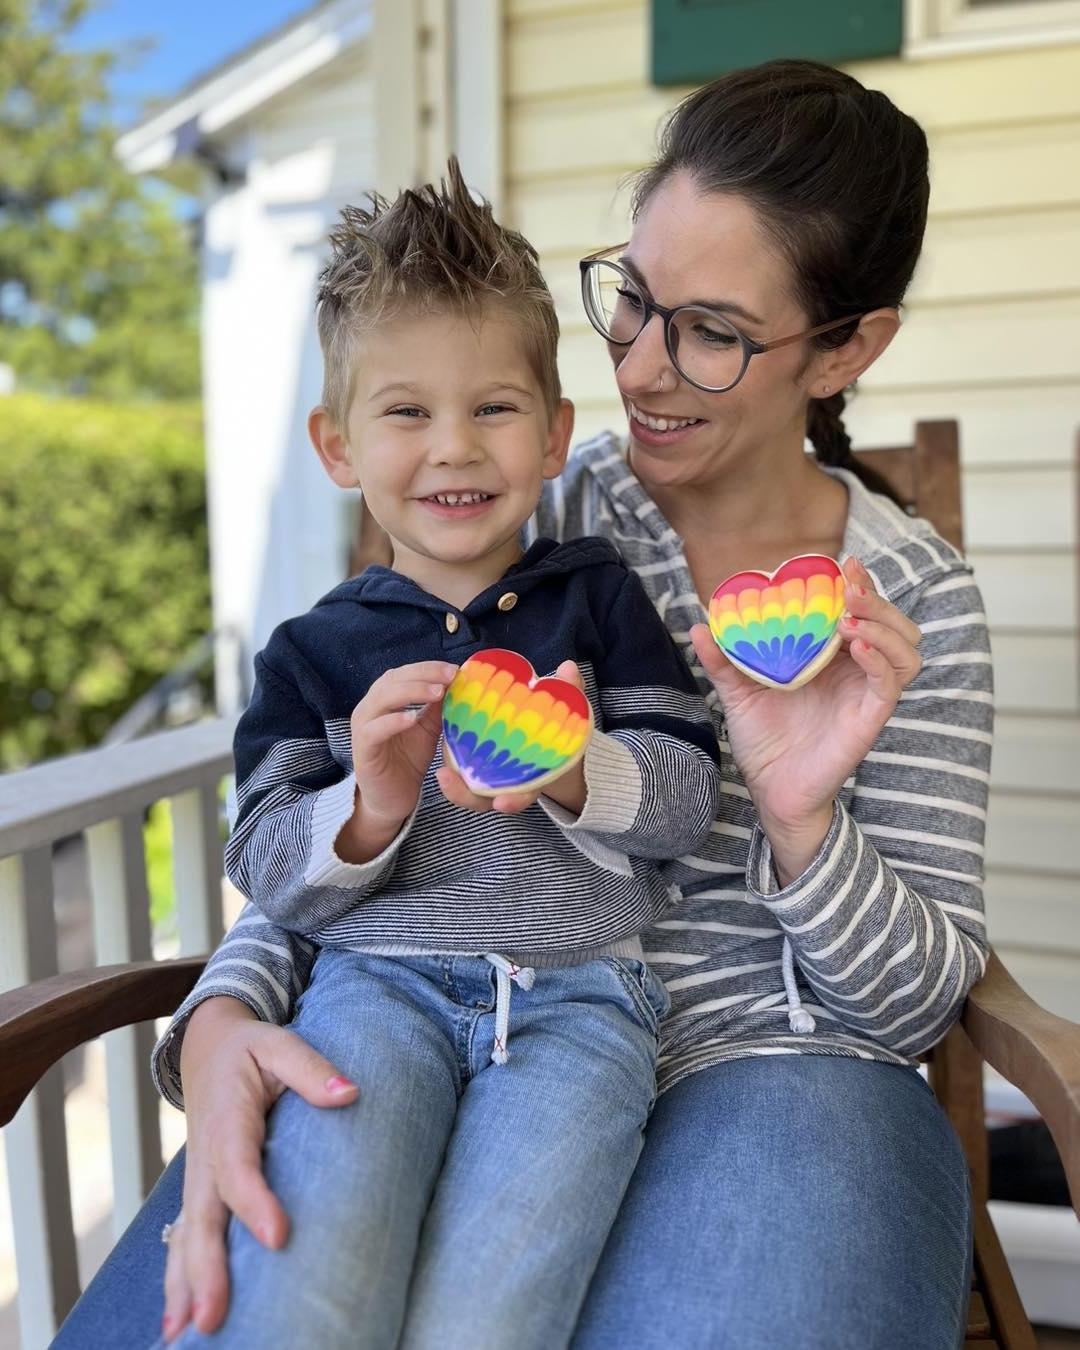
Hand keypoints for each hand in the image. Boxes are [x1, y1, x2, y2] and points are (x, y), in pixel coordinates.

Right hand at [161, 997, 357, 1341]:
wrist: (207, 1047)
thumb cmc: (250, 1048)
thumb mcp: (279, 1043)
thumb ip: (311, 1068)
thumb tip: (350, 1093)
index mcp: (227, 1121)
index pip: (238, 1168)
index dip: (254, 1202)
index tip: (278, 1235)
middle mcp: (206, 1157)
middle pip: (203, 1219)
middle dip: (206, 1271)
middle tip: (213, 1318)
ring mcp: (198, 1178)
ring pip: (187, 1238)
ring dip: (186, 1286)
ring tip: (187, 1335)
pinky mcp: (200, 1191)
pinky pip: (185, 1239)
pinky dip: (179, 1279)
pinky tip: (179, 1323)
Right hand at [349, 661, 457, 829]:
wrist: (392, 799)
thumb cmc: (408, 760)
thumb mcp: (428, 729)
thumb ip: (437, 708)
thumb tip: (457, 683)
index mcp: (383, 699)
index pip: (402, 673)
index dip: (427, 668)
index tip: (454, 669)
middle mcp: (369, 709)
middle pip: (392, 680)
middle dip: (423, 675)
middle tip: (450, 677)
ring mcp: (362, 729)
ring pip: (381, 700)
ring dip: (411, 692)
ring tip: (437, 692)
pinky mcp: (362, 751)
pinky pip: (373, 731)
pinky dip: (392, 722)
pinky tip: (412, 718)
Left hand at [437, 660, 587, 815]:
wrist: (546, 732)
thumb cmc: (556, 722)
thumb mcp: (566, 708)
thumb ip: (569, 691)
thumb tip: (568, 668)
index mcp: (534, 775)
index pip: (525, 793)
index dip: (515, 800)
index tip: (502, 803)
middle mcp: (509, 781)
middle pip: (488, 799)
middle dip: (468, 797)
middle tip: (449, 783)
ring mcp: (488, 774)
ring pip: (469, 791)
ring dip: (453, 788)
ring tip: (440, 775)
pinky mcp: (473, 761)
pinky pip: (459, 770)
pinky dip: (450, 767)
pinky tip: (438, 755)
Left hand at [690, 557, 921, 881]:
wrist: (769, 789)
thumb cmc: (764, 739)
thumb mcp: (738, 692)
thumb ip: (723, 660)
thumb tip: (699, 625)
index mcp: (833, 656)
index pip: (861, 610)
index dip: (860, 584)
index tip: (844, 563)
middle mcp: (857, 671)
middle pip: (893, 623)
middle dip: (877, 598)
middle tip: (850, 586)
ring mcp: (867, 693)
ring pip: (906, 649)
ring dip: (885, 624)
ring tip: (850, 616)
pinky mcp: (869, 718)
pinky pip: (890, 684)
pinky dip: (880, 659)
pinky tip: (855, 645)